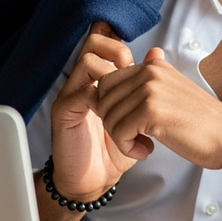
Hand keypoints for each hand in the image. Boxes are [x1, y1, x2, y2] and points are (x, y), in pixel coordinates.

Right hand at [50, 21, 141, 200]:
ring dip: (111, 75)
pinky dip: (103, 103)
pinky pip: (81, 93)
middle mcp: (83, 81)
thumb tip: (156, 52)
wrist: (95, 179)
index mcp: (98, 78)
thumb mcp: (135, 115)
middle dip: (116, 49)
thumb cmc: (114, 148)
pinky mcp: (64, 112)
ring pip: (86, 62)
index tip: (138, 59)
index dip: (120, 40)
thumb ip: (144, 84)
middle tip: (131, 67)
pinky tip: (116, 122)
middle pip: (93, 42)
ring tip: (124, 98)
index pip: (104, 42)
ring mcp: (71, 94)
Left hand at [93, 53, 221, 173]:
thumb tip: (150, 53)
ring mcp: (150, 89)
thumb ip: (156, 77)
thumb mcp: (177, 89)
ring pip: (109, 116)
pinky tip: (146, 151)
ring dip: (121, 138)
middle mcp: (150, 72)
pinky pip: (118, 132)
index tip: (129, 123)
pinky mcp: (151, 111)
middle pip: (103, 97)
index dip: (112, 107)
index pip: (108, 81)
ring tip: (143, 146)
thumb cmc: (203, 122)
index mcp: (154, 66)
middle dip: (112, 121)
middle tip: (133, 136)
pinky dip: (127, 147)